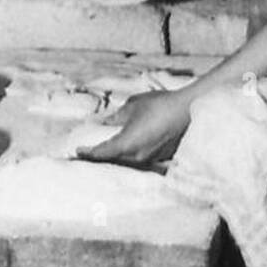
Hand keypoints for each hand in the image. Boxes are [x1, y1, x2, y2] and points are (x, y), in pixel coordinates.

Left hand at [78, 89, 192, 166]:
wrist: (188, 109)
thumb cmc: (159, 104)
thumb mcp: (133, 105)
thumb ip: (117, 116)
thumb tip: (107, 122)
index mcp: (126, 144)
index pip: (101, 154)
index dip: (87, 153)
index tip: (77, 151)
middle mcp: (137, 156)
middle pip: (113, 161)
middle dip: (101, 157)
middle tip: (89, 154)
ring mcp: (151, 159)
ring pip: (128, 161)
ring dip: (118, 157)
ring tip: (110, 151)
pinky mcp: (163, 157)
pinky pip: (143, 159)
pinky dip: (134, 155)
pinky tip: (133, 149)